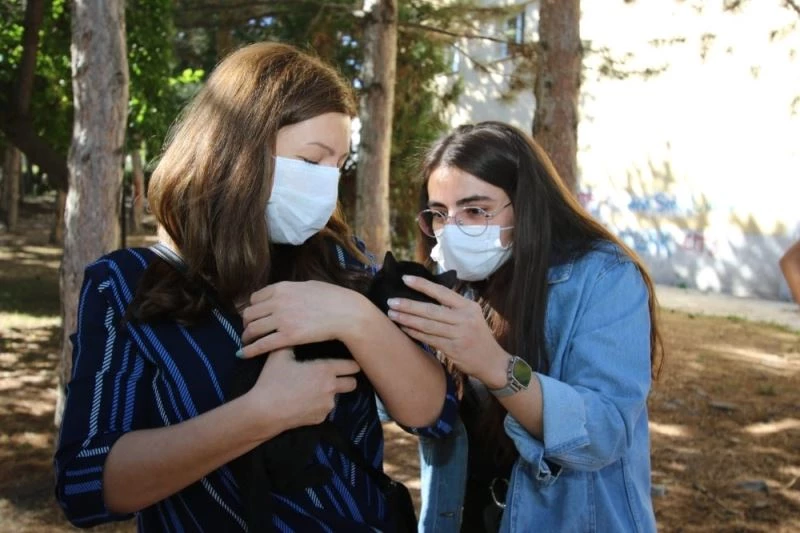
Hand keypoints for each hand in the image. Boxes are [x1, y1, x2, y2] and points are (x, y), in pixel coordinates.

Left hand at [239, 281, 365, 357]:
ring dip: (246, 337)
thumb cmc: (334, 298)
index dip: (252, 309)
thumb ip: (293, 290)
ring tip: (247, 343)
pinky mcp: (287, 336)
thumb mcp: (310, 286)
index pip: (255, 298)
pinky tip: (243, 355)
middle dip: (247, 323)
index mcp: (282, 288)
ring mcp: (281, 319)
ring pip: (252, 329)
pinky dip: (249, 350)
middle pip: (249, 314)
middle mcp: (277, 302)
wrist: (347, 313)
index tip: (254, 316)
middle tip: (249, 331)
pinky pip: (261, 344)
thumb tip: (286, 294)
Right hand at [244, 348, 360, 433]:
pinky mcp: (320, 419)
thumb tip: (296, 333)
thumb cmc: (272, 380)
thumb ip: (292, 342)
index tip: (346, 363)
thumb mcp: (280, 355)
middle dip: (347, 380)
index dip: (350, 364)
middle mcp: (331, 387)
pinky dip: (318, 406)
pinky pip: (325, 410)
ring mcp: (327, 405)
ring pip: (337, 397)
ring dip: (330, 394)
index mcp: (326, 370)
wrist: (264, 411)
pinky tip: (304, 403)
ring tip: (312, 390)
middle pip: (352, 383)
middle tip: (334, 377)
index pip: (353, 366)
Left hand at [386, 275, 508, 387]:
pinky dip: (415, 334)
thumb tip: (427, 296)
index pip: (442, 292)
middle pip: (431, 310)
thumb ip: (454, 306)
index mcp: (468, 306)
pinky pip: (429, 339)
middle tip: (391, 301)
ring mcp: (459, 335)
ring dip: (407, 320)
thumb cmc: (478, 337)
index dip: (423, 285)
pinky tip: (404, 329)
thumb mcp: (472, 316)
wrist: (492, 362)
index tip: (405, 279)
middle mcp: (464, 319)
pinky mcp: (453, 349)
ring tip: (393, 314)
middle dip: (409, 305)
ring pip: (428, 325)